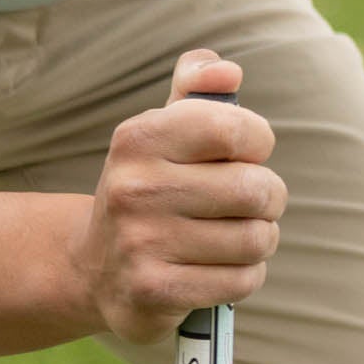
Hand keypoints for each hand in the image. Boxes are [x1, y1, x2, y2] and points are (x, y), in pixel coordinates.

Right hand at [72, 49, 286, 342]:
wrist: (95, 268)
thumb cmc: (153, 185)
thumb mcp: (166, 128)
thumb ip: (198, 87)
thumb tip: (226, 72)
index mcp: (139, 138)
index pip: (235, 129)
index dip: (258, 142)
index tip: (243, 153)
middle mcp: (133, 188)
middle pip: (257, 189)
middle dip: (268, 198)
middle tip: (248, 203)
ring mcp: (139, 243)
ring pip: (256, 239)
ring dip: (259, 240)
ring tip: (233, 237)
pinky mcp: (153, 292)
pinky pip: (242, 280)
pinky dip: (244, 276)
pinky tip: (219, 269)